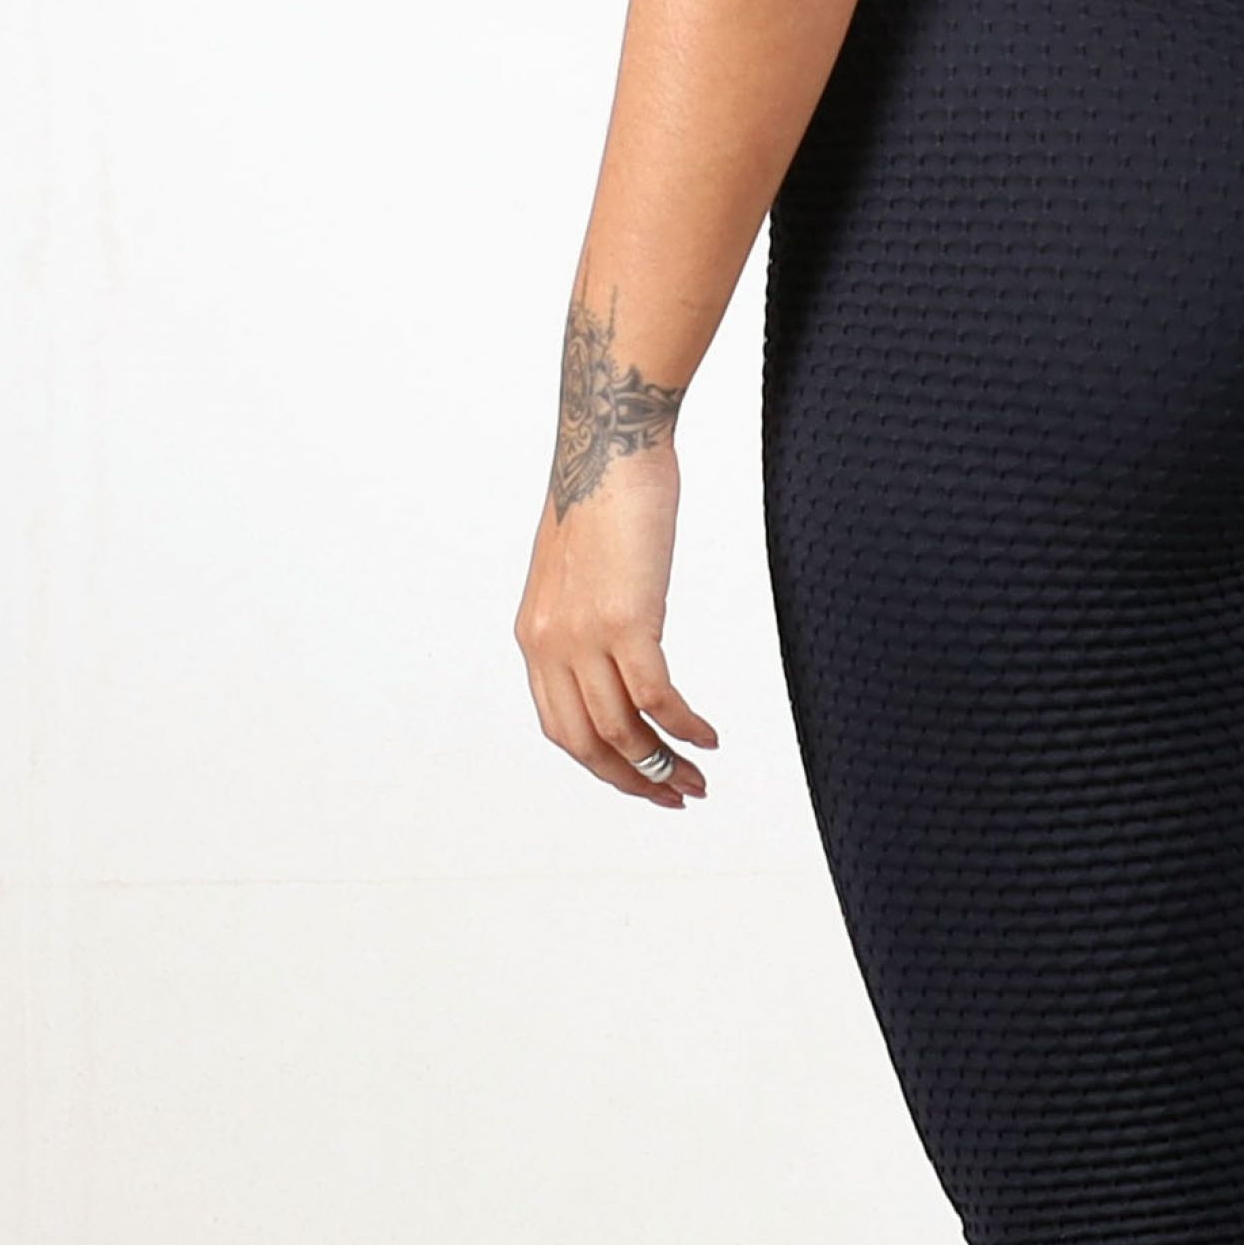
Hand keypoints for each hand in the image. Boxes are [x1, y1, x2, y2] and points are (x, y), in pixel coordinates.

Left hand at [512, 446, 717, 806]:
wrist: (609, 447)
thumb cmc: (603, 498)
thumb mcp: (579, 573)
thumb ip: (587, 621)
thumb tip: (621, 655)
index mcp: (534, 637)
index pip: (561, 728)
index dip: (604, 767)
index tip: (644, 781)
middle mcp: (549, 644)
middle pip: (587, 743)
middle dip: (634, 780)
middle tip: (675, 796)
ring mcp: (585, 635)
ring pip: (623, 730)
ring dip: (665, 764)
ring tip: (699, 778)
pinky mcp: (626, 620)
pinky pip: (657, 697)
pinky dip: (685, 726)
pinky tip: (709, 737)